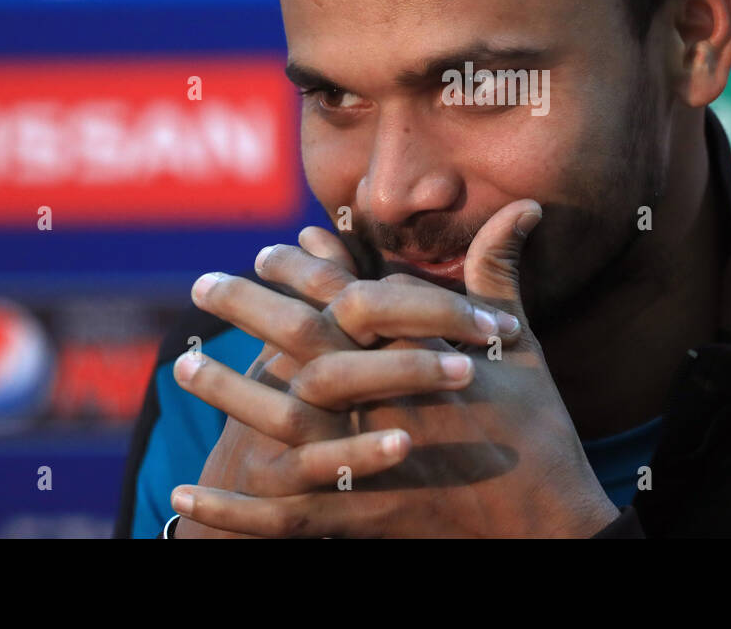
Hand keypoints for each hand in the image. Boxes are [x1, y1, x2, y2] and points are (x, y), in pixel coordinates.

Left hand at [173, 200, 620, 537]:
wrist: (549, 522)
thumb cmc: (539, 429)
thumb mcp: (521, 348)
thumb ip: (501, 274)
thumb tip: (523, 207)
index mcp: (421, 354)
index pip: (348, 296)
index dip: (303, 269)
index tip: (267, 248)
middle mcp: (387, 400)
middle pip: (302, 344)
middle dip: (248, 308)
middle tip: (200, 285)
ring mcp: (370, 462)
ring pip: (281, 424)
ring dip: (227, 394)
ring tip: (181, 367)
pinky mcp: (362, 517)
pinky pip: (282, 519)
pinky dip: (230, 513)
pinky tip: (182, 498)